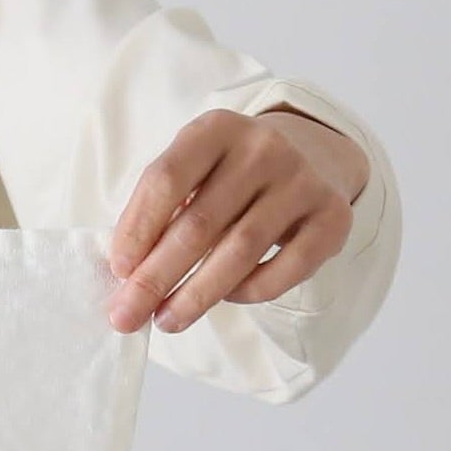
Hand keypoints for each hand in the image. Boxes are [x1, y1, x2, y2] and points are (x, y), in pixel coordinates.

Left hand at [106, 105, 369, 335]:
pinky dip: (250, 291)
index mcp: (216, 129)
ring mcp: (302, 180)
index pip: (166, 179)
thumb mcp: (189, 176)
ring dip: (196, 295)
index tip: (118, 272)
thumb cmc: (226, 179)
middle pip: (199, 224)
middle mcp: (263, 147)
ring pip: (240, 250)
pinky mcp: (332, 216)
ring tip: (167, 321)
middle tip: (127, 316)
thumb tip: (125, 281)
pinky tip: (227, 297)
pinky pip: (286, 268)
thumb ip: (157, 215)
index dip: (136, 230)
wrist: (308, 158)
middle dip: (155, 278)